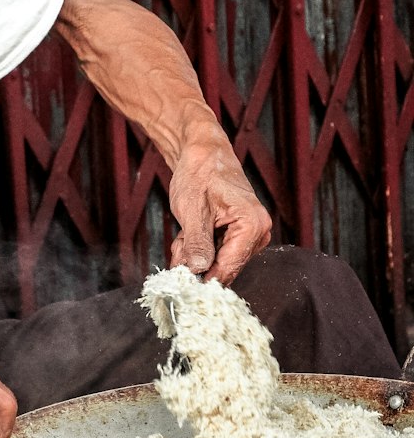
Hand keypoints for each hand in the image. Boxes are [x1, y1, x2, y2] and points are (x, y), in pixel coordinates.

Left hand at [168, 136, 271, 283]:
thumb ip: (197, 243)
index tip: (183, 284)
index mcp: (252, 224)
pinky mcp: (240, 236)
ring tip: (184, 234)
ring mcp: (251, 235)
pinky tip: (189, 234)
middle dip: (196, 262)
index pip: (229, 267)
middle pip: (224, 267)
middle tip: (179, 246)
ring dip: (195, 254)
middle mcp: (258, 232)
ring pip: (217, 263)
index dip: (204, 279)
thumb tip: (197, 270)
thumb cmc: (199, 173)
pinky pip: (217, 254)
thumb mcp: (192, 209)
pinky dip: (199, 248)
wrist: (202, 154)